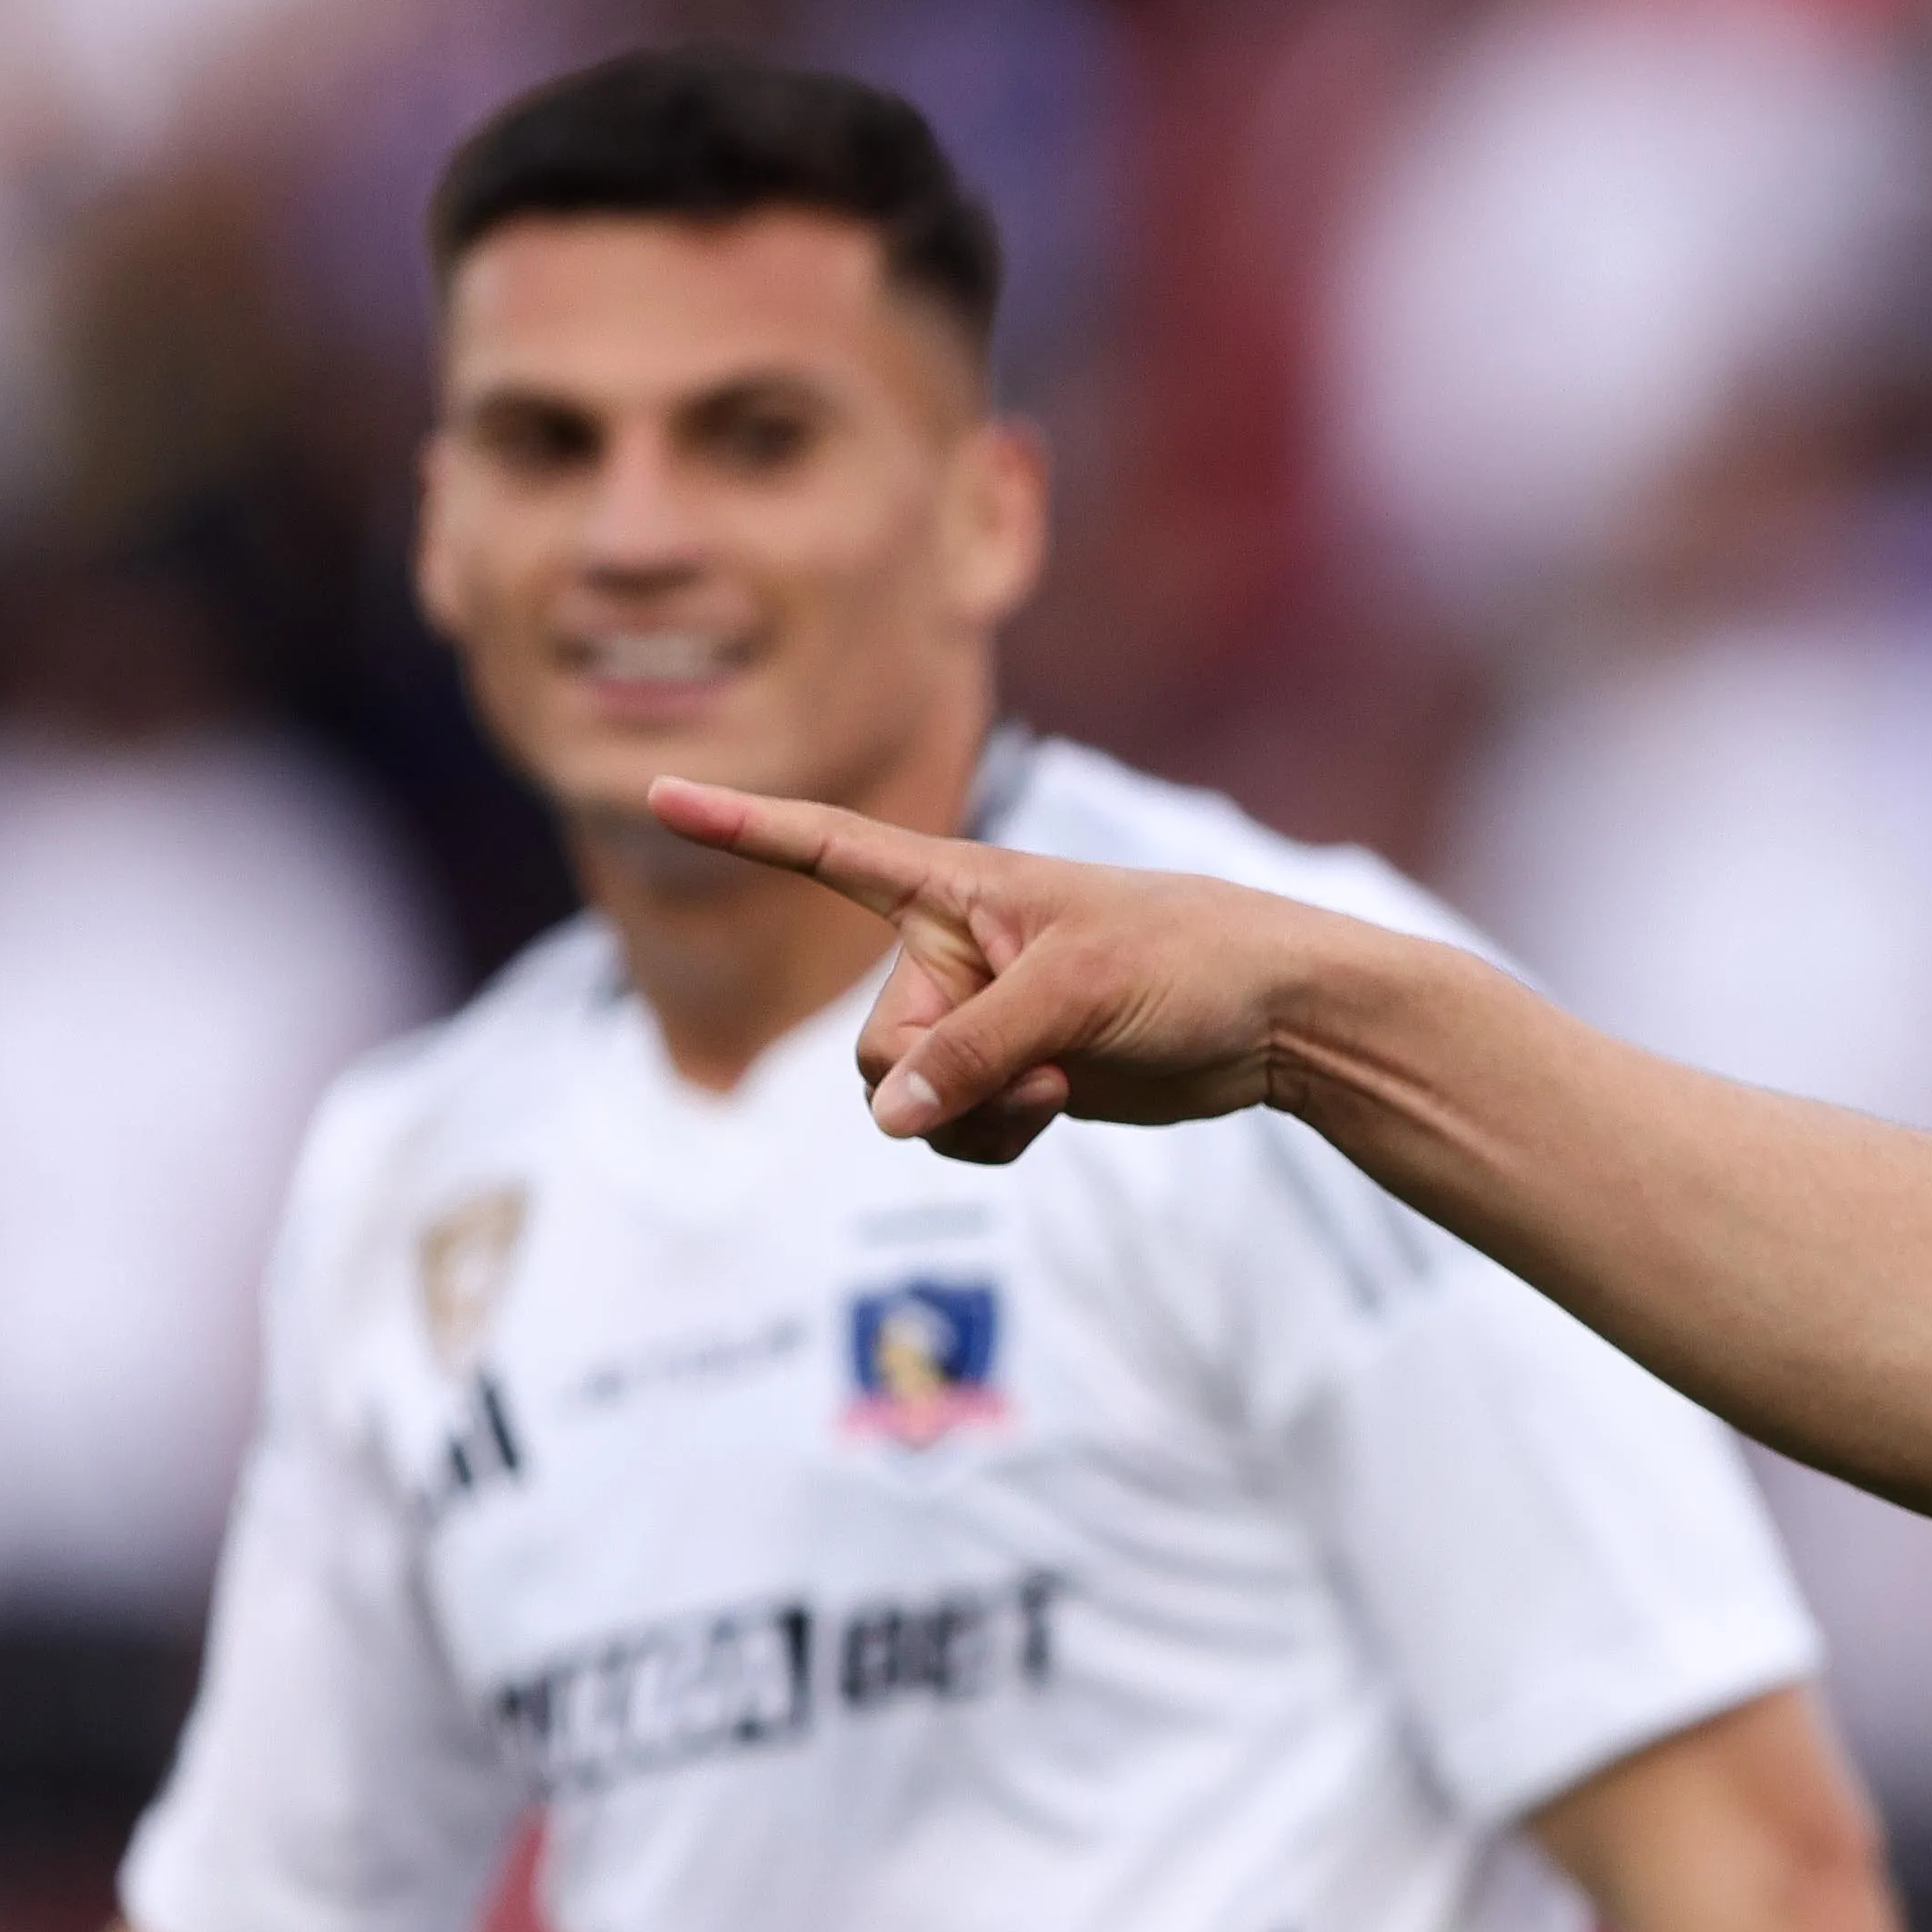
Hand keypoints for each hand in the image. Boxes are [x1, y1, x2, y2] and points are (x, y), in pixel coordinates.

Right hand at [640, 781, 1367, 1165]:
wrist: (1273, 1017)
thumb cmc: (1186, 959)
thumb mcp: (1076, 992)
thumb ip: (972, 1052)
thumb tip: (888, 1119)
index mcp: (954, 887)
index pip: (829, 849)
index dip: (743, 827)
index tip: (658, 791)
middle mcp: (947, 952)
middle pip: (872, 1045)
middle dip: (937, 1075)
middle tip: (1036, 1058)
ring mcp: (974, 1021)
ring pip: (901, 1102)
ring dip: (972, 1117)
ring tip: (1062, 1081)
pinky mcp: (1007, 1080)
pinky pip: (947, 1134)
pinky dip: (992, 1140)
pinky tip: (1059, 1108)